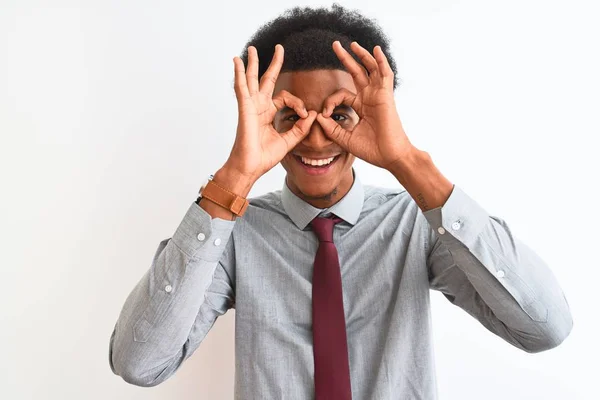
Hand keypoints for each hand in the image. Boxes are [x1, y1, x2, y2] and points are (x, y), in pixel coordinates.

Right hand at [224, 44, 317, 183]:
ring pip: (252, 80)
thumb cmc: (264, 157)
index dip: (298, 103)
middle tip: (279, 48)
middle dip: (273, 64)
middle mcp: (259, 107)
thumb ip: (300, 128)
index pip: (285, 97)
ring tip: (252, 48)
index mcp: (268, 114)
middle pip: (267, 80)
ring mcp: (250, 107)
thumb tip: (313, 114)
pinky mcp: (244, 109)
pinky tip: (237, 62)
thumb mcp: (288, 141)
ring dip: (253, 63)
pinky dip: (239, 74)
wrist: (250, 168)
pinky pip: (241, 88)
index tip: (304, 116)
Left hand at [316, 41, 415, 171]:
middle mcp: (369, 98)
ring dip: (362, 55)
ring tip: (352, 43)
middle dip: (346, 58)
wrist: (389, 157)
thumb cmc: (372, 150)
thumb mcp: (345, 139)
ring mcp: (378, 95)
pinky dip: (381, 61)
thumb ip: (331, 128)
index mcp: (361, 107)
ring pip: (370, 69)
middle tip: (335, 45)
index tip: (324, 113)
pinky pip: (384, 74)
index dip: (330, 101)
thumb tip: (317, 117)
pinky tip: (375, 49)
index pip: (341, 95)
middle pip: (357, 72)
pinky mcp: (386, 95)